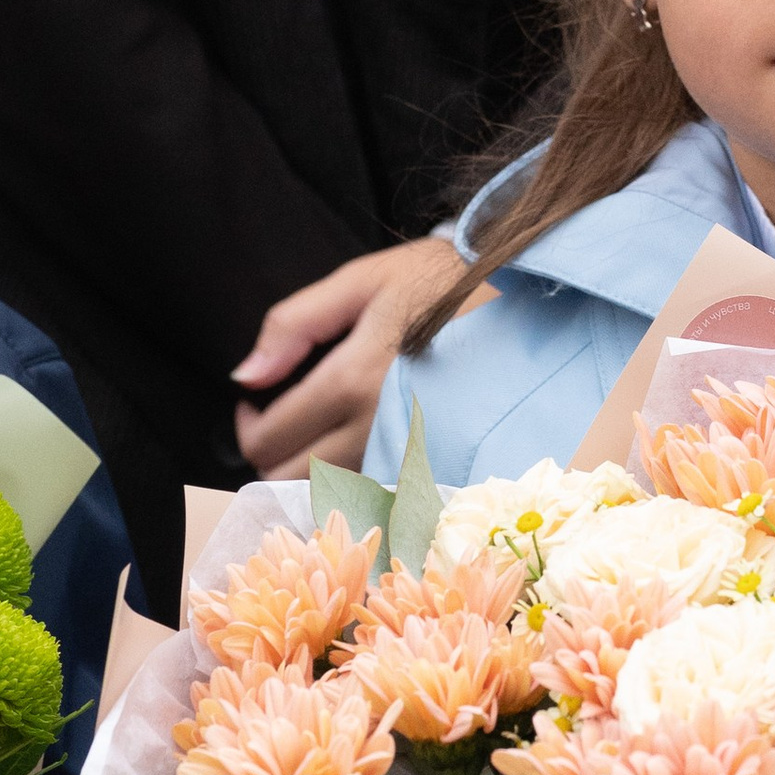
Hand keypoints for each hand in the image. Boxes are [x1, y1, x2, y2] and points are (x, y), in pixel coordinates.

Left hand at [232, 235, 471, 473]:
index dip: (248, 427)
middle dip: (273, 454)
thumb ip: (294, 325)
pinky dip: (354, 478)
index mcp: (354, 379)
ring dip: (311, 470)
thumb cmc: (442, 283)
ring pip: (331, 493)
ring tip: (319, 430)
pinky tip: (359, 443)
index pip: (269, 440)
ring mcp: (411, 452)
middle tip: (282, 420)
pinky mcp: (436, 464)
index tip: (256, 403)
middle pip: (292, 478)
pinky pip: (375, 492)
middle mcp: (379, 427)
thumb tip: (246, 377)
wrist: (528, 301)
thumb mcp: (362, 281)